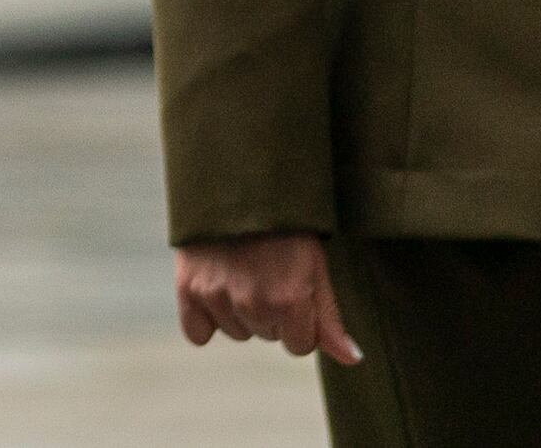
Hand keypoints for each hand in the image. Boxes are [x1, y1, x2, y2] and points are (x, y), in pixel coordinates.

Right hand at [175, 232, 363, 364]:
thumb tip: (351, 359)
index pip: (299, 345)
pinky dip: (204, 319)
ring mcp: (218, 297)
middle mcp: (254, 304)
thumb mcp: (316, 265)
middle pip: (268, 336)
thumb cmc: (285, 224)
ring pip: (236, 333)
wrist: (236, 181)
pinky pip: (197, 334)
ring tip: (242, 270)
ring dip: (240, 311)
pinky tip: (215, 289)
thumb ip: (330, 319)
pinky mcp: (188, 289)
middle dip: (271, 311)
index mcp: (290, 301)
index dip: (299, 318)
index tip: (293, 286)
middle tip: (267, 269)